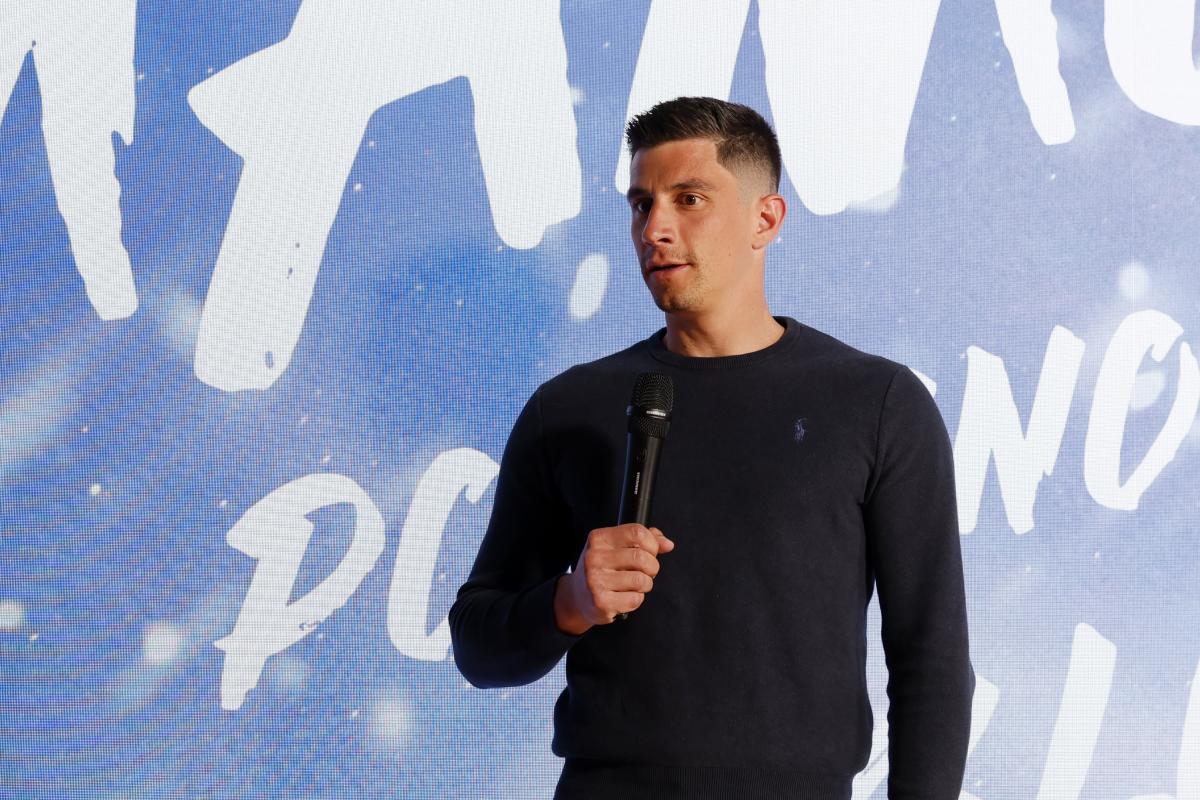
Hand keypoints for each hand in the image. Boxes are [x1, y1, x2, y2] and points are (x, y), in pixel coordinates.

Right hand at [553, 524, 673, 634]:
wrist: (577, 597)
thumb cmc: (601, 570)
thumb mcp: (615, 547)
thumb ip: (642, 541)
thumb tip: (667, 543)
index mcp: (599, 539)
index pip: (637, 532)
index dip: (652, 543)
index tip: (652, 551)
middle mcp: (594, 557)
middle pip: (642, 557)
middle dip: (652, 567)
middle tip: (646, 572)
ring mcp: (595, 580)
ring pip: (641, 580)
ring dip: (645, 585)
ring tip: (634, 585)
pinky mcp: (601, 602)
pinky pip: (635, 599)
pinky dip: (636, 599)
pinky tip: (624, 597)